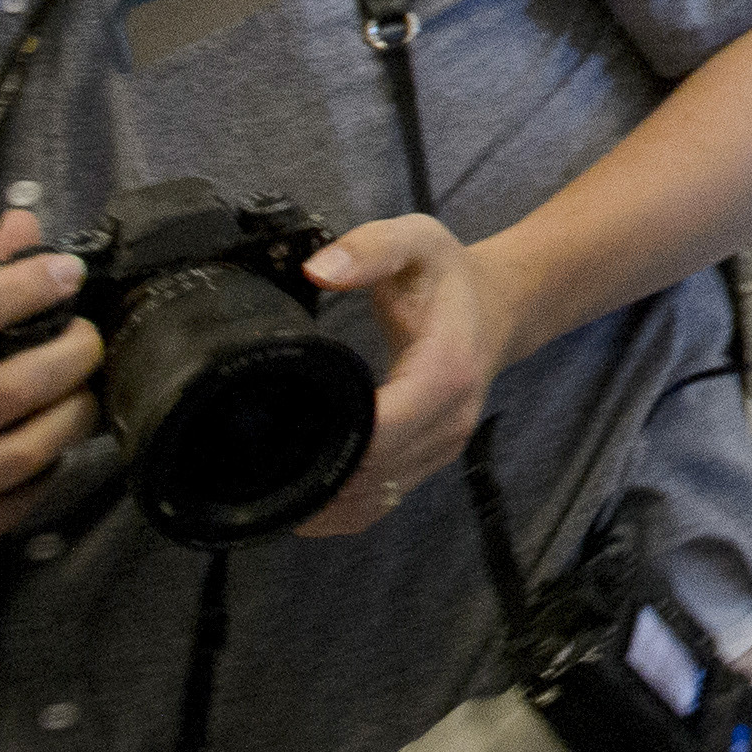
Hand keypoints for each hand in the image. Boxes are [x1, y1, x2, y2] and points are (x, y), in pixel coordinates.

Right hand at [0, 209, 102, 590]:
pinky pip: (30, 491)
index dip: (17, 290)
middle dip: (73, 354)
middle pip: (14, 387)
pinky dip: (54, 462)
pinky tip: (51, 442)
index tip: (67, 270)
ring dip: (77, 410)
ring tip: (82, 390)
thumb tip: (24, 221)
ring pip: (34, 445)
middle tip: (88, 339)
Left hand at [298, 214, 502, 534]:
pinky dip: (340, 512)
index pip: (385, 431)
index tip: (277, 434)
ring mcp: (444, 448)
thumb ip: (370, 249)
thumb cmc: (450, 275)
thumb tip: (316, 271)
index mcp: (447, 372)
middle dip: (315, 475)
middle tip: (248, 463)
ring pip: (374, 497)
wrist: (502, 306)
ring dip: (323, 500)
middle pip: (373, 473)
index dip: (334, 441)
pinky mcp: (432, 463)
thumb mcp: (417, 240)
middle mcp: (451, 421)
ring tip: (266, 486)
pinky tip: (303, 503)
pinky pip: (381, 505)